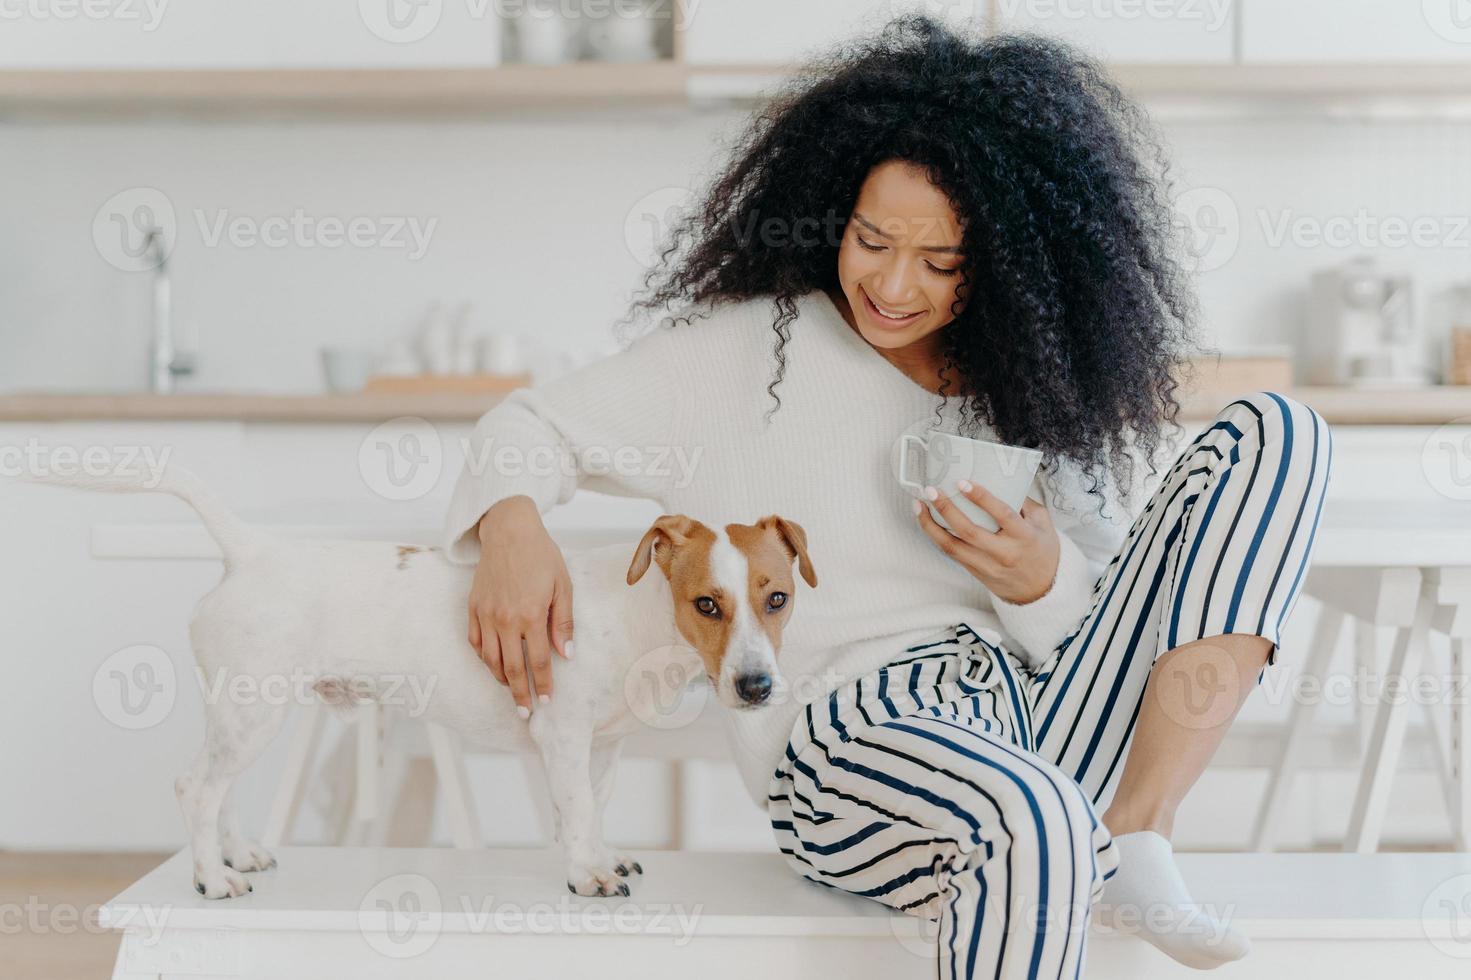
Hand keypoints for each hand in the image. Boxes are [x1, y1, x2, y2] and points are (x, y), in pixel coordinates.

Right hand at [467, 496, 574, 717]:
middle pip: (511, 668)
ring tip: (512, 691)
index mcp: (531, 615)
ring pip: (490, 659)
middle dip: (519, 694)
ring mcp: (486, 615)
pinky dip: (484, 658)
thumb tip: (567, 655)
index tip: (546, 701)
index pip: (539, 661)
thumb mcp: (562, 586)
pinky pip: (476, 642)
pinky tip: (494, 665)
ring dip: (501, 679)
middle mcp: (505, 620)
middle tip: (526, 713)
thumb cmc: (541, 556)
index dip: (543, 684)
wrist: (509, 531)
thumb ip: (563, 623)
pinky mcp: (473, 608)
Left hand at [913, 479, 1059, 604]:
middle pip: (969, 531)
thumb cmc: (1042, 550)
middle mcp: (1004, 553)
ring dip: (931, 525)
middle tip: (931, 490)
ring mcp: (987, 565)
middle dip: (946, 509)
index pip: (1002, 514)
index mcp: (1024, 536)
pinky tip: (926, 521)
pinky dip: (936, 536)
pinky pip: (951, 553)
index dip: (981, 498)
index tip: (962, 482)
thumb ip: (1025, 502)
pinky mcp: (975, 572)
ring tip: (919, 505)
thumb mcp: (1043, 523)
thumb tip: (1002, 479)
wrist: (1040, 590)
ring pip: (952, 546)